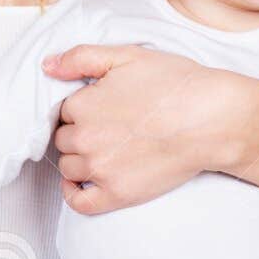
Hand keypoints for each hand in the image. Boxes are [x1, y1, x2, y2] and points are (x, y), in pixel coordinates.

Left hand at [42, 44, 232, 212]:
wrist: (211, 120)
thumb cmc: (175, 85)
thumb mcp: (127, 55)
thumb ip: (81, 57)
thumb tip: (47, 66)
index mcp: (82, 104)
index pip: (64, 110)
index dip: (83, 108)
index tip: (102, 108)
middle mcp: (85, 139)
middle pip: (64, 140)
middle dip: (80, 133)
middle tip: (108, 128)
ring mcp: (100, 169)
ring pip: (69, 168)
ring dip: (80, 159)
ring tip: (104, 150)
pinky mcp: (117, 194)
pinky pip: (80, 202)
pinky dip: (73, 194)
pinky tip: (79, 184)